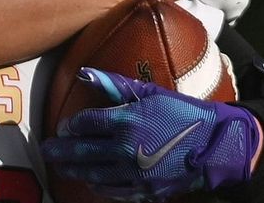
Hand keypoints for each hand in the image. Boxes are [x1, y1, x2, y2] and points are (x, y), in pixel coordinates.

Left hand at [40, 67, 260, 200]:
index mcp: (127, 121)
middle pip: (82, 151)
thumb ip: (114, 85)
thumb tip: (84, 73)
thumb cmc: (182, 113)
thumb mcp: (150, 93)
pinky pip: (113, 191)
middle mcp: (127, 148)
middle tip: (46, 151)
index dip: (70, 126)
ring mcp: (135, 173)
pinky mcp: (145, 191)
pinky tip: (91, 182)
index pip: (85, 123)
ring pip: (94, 173)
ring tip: (62, 167)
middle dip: (60, 151)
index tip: (62, 128)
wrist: (217, 146)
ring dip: (75, 170)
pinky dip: (98, 186)